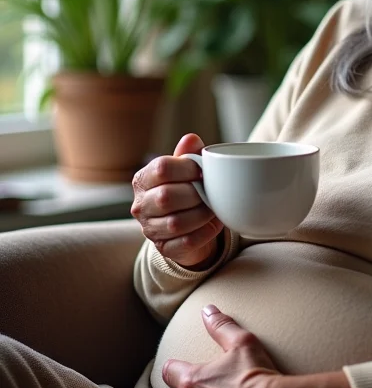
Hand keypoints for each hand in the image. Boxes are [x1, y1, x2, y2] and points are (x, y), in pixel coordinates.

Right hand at [131, 133, 223, 267]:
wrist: (183, 221)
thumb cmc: (184, 186)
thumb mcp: (186, 167)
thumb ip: (189, 153)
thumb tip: (191, 139)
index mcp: (143, 179)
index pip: (162, 168)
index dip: (188, 167)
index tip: (203, 171)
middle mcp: (141, 205)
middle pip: (167, 197)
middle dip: (196, 193)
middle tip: (210, 191)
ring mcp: (149, 229)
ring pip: (176, 223)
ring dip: (202, 214)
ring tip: (214, 207)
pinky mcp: (164, 248)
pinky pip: (186, 242)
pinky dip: (205, 232)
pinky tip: (214, 223)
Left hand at [163, 305, 280, 387]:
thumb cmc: (253, 374)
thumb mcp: (241, 342)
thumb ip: (221, 326)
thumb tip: (208, 310)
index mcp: (193, 379)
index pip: (169, 371)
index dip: (174, 365)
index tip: (180, 362)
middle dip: (187, 382)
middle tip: (200, 375)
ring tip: (214, 386)